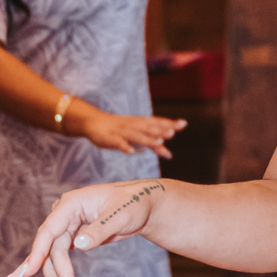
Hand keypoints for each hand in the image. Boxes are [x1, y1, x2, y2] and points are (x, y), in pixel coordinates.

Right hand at [0, 179, 161, 276]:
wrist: (142, 205)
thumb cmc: (132, 205)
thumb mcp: (119, 216)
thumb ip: (99, 230)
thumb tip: (78, 244)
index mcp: (71, 204)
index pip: (49, 231)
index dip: (38, 252)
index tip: (28, 272)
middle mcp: (64, 215)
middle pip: (51, 248)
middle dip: (53, 274)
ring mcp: (68, 226)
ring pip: (54, 255)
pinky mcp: (73, 237)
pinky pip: (61, 257)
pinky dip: (59, 273)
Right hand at [68, 104, 185, 158]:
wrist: (93, 122)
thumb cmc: (119, 130)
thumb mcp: (137, 137)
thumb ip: (153, 146)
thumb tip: (169, 154)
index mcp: (140, 123)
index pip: (157, 122)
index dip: (169, 123)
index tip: (183, 124)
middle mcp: (133, 125)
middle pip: (149, 127)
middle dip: (161, 130)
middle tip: (173, 133)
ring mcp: (122, 131)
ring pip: (136, 135)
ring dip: (147, 139)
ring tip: (159, 143)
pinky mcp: (110, 138)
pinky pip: (118, 142)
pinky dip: (125, 146)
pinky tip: (131, 151)